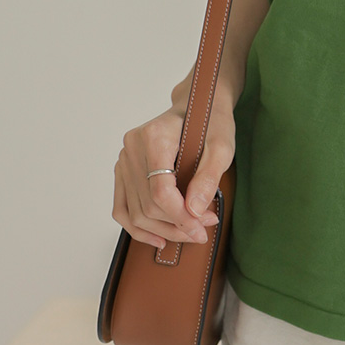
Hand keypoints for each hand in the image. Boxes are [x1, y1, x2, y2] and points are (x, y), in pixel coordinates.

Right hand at [111, 70, 235, 252]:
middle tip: (203, 230)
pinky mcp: (123, 170)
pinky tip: (159, 238)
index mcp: (154, 136)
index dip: (180, 216)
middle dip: (176, 225)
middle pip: (147, 205)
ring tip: (188, 234)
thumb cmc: (210, 121)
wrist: (197, 106)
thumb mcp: (222, 146)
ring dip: (161, 231)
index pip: (160, 190)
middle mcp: (132, 147)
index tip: (202, 227)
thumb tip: (194, 210)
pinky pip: (122, 208)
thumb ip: (209, 177)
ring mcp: (124, 159)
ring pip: (134, 212)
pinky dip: (138, 228)